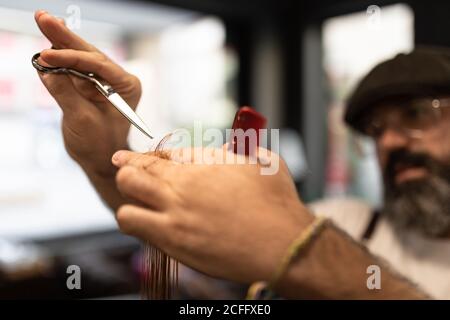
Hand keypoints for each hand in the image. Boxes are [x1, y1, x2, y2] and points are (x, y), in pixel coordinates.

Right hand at [34, 11, 141, 176]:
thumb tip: (46, 69)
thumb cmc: (99, 144)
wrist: (99, 158)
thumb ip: (65, 93)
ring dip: (60, 41)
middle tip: (44, 18)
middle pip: (89, 53)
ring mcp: (103, 80)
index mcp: (127, 86)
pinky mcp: (88, 84)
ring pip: (80, 56)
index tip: (47, 55)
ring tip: (44, 21)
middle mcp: (117, 79)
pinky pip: (72, 66)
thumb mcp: (81, 120)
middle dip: (66, 38)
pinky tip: (49, 38)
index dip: (71, 57)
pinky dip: (58, 55)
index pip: (99, 64)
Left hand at [111, 147, 313, 283]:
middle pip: (135, 168)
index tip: (143, 159)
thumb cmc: (278, 204)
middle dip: (130, 168)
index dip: (151, 157)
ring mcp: (174, 213)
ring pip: (126, 194)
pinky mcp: (172, 240)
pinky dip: (135, 220)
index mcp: (206, 162)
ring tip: (139, 201)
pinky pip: (133, 223)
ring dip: (129, 195)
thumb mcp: (265, 163)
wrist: (283, 244)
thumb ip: (243, 151)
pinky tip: (147, 223)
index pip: (161, 153)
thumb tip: (228, 149)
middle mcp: (184, 184)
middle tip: (130, 172)